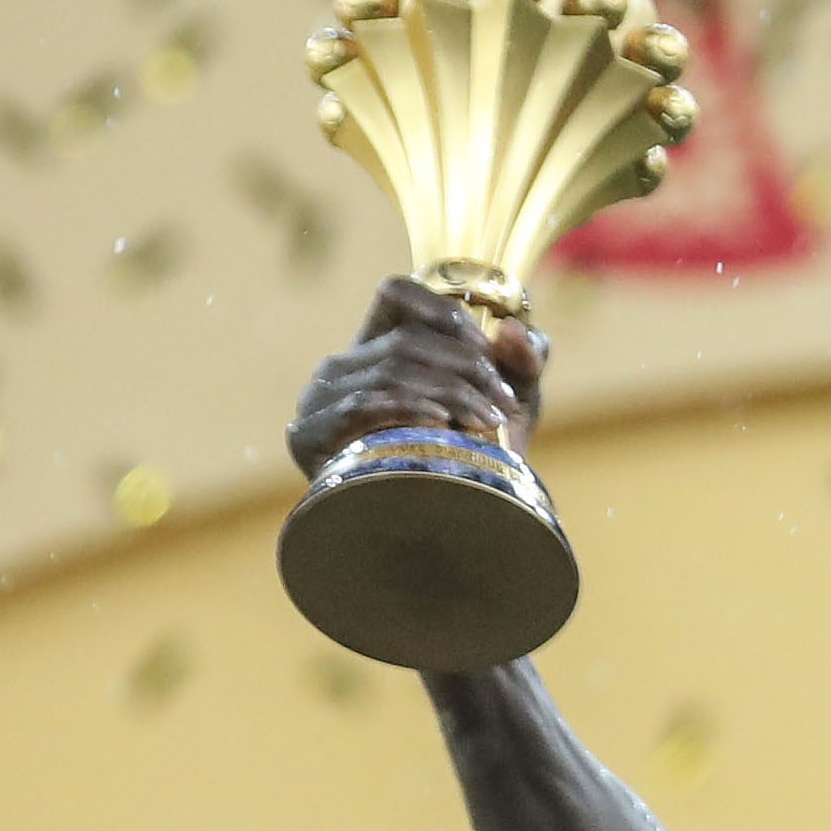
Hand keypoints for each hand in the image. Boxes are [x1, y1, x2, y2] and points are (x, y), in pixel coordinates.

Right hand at [288, 273, 544, 475]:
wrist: (437, 537)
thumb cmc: (472, 464)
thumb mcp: (508, 407)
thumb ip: (522, 363)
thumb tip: (515, 331)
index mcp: (376, 349)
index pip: (396, 294)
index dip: (443, 311)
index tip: (487, 349)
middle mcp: (340, 368)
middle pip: (406, 340)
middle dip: (466, 367)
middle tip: (505, 403)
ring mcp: (317, 400)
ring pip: (390, 370)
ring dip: (449, 393)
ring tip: (488, 421)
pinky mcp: (309, 435)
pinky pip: (361, 406)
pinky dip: (407, 409)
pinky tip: (440, 425)